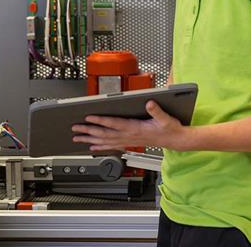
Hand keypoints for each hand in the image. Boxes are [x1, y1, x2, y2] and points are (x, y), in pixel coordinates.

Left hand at [71, 100, 187, 151]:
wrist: (174, 140)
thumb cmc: (169, 128)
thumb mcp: (166, 118)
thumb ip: (156, 111)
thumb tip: (149, 103)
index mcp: (135, 128)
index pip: (114, 123)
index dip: (101, 120)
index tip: (89, 117)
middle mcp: (128, 136)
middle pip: (104, 133)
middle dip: (88, 131)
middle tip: (75, 128)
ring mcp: (127, 140)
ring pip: (105, 141)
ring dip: (90, 139)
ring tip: (77, 138)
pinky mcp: (128, 142)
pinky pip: (111, 146)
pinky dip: (99, 146)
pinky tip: (91, 147)